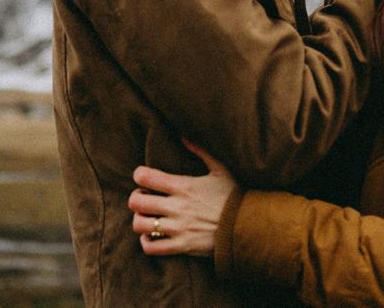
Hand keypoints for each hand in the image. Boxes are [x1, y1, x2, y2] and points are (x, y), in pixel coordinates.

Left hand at [128, 140, 237, 256]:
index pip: (145, 177)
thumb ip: (201, 151)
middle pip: (136, 202)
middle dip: (136, 198)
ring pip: (139, 225)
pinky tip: (154, 235)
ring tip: (149, 217)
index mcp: (183, 186)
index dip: (139, 175)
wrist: (248, 226)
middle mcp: (176, 207)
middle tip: (144, 198)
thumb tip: (183, 136)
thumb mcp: (221, 169)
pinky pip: (151, 248)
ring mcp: (177, 228)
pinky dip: (147, 242)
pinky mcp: (181, 246)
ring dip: (140, 220)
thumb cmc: (234, 196)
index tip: (144, 177)